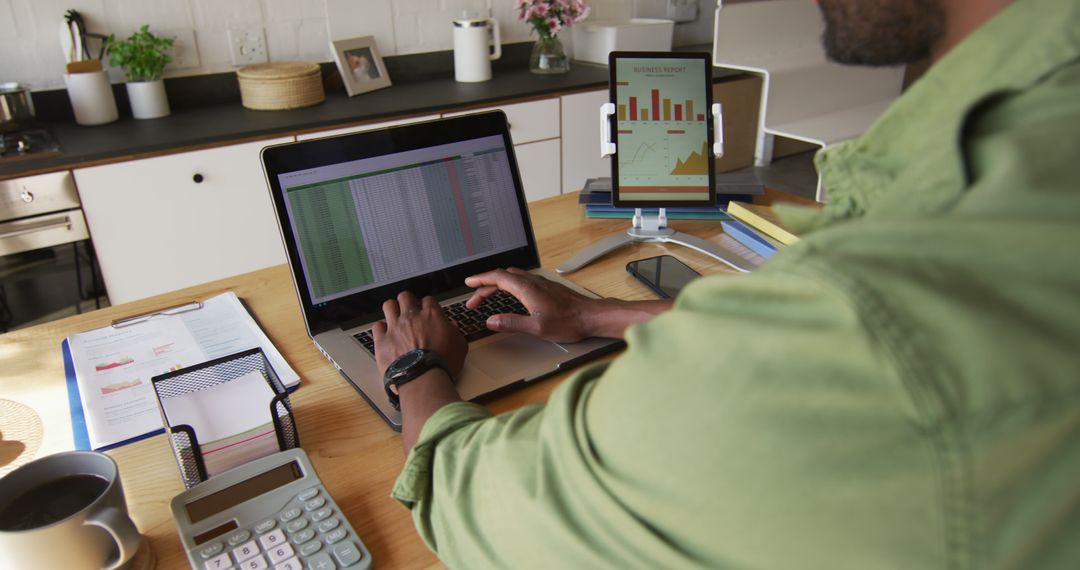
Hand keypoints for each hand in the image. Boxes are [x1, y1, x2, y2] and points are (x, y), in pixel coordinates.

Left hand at [372, 291, 466, 379]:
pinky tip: (385, 333)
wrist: (424, 378)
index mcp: (431, 316)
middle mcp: (411, 317)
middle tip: (410, 310)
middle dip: (408, 301)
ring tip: (395, 317)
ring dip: (392, 309)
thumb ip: (455, 332)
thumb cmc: (442, 364)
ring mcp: (395, 327)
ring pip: (389, 305)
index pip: (428, 300)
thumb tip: (452, 326)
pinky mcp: (382, 340)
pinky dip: (381, 328)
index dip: (428, 305)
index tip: (428, 311)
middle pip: (405, 297)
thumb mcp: (459, 346)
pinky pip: (377, 326)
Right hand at [464, 268, 599, 342]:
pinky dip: (509, 286)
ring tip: (487, 297)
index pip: (497, 277)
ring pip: (512, 278)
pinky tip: (510, 296)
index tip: (469, 283)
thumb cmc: (568, 321)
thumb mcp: (536, 328)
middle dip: (485, 285)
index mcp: (527, 288)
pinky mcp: (547, 288)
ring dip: (497, 285)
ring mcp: (540, 283)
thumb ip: (511, 323)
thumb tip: (491, 321)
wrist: (590, 316)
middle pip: (503, 277)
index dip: (480, 279)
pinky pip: (521, 281)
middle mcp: (533, 282)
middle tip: (474, 299)